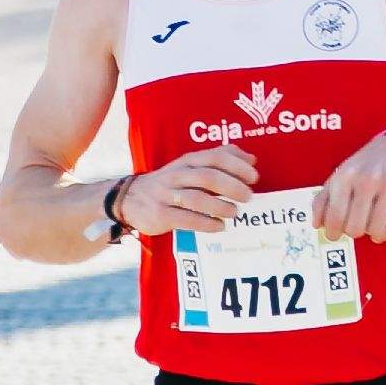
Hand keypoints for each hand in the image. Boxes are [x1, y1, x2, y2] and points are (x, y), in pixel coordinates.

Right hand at [118, 143, 259, 236]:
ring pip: (197, 198)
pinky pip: (186, 219)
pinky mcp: (160, 214)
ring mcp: (167, 195)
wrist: (130, 198)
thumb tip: (252, 159)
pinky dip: (205, 224)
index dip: (237, 166)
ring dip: (220, 206)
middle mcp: (177, 174)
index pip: (215, 157)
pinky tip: (219, 227)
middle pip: (208, 177)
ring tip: (234, 213)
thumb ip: (220, 158)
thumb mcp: (191, 165)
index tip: (254, 177)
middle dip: (232, 186)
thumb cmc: (171, 182)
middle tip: (248, 197)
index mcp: (188, 161)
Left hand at [314, 129, 385, 243]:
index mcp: (345, 176)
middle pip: (355, 228)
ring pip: (376, 230)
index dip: (332, 233)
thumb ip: (322, 201)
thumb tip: (317, 225)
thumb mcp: (339, 177)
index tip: (334, 235)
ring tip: (371, 224)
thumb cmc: (364, 167)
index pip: (335, 218)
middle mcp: (367, 179)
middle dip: (353, 231)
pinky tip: (385, 225)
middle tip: (356, 224)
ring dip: (372, 232)